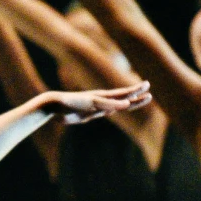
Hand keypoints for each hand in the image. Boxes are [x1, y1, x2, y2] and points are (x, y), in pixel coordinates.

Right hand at [35, 81, 150, 122]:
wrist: (52, 106)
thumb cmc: (66, 111)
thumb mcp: (88, 114)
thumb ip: (100, 112)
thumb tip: (112, 112)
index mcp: (101, 103)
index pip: (121, 101)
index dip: (134, 99)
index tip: (145, 96)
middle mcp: (100, 98)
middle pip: (122, 95)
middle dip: (136, 92)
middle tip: (148, 86)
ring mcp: (96, 99)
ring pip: (117, 96)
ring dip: (131, 93)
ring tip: (144, 89)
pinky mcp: (89, 102)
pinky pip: (105, 104)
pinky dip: (116, 104)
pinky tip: (126, 104)